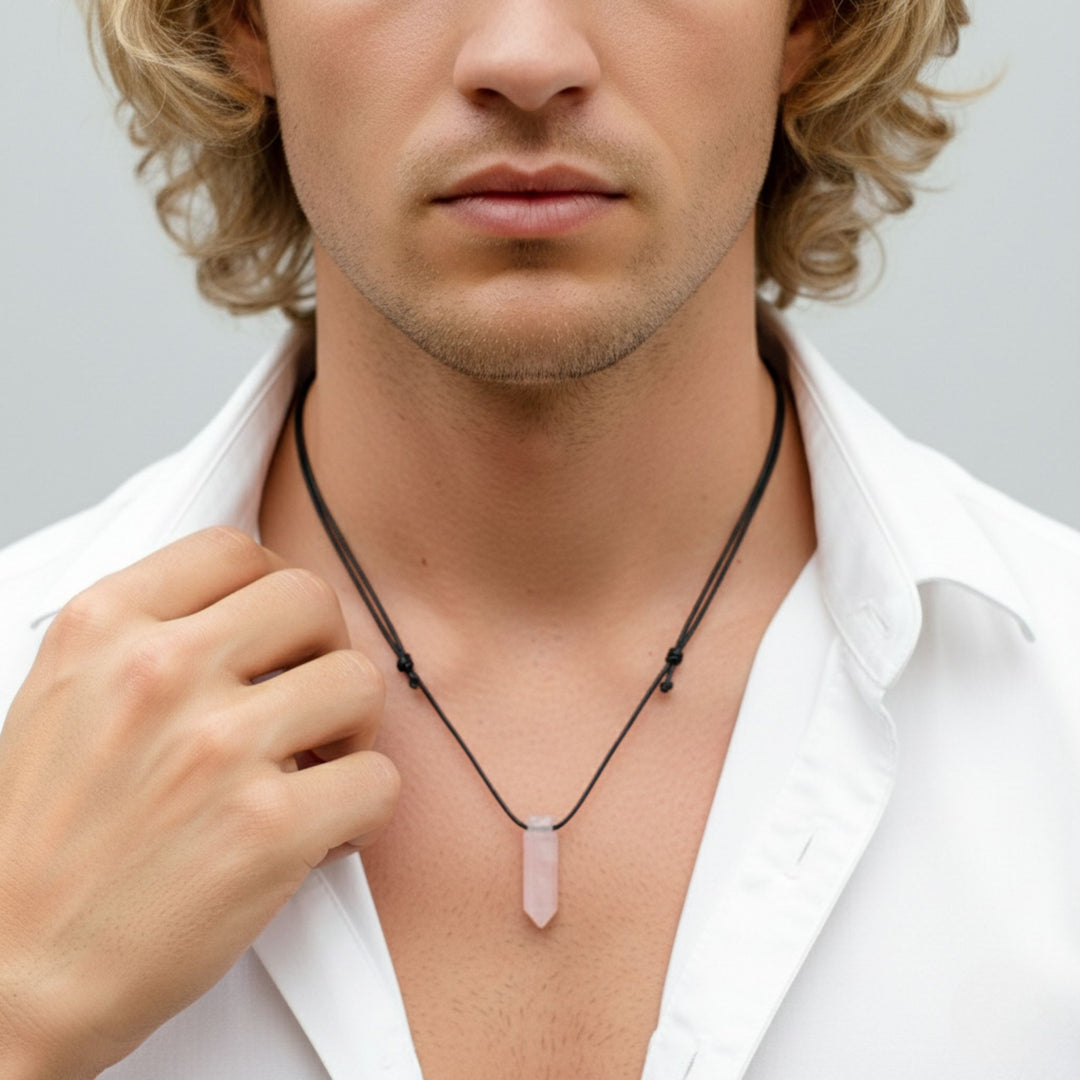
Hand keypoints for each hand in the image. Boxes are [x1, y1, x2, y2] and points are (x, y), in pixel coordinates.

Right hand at [0, 527, 398, 1077]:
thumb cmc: (40, 846)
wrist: (8, 977)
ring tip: (318, 769)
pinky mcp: (267, 828)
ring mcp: (218, 747)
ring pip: (360, 682)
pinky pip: (379, 780)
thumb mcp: (65, 699)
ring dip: (354, 729)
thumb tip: (256, 614)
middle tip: (307, 701)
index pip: (234, 551)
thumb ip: (150, 638)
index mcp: (103, 628)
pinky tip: (321, 832)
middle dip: (324, 650)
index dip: (271, 593)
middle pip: (312, 600)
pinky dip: (363, 809)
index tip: (275, 639)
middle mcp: (161, 672)